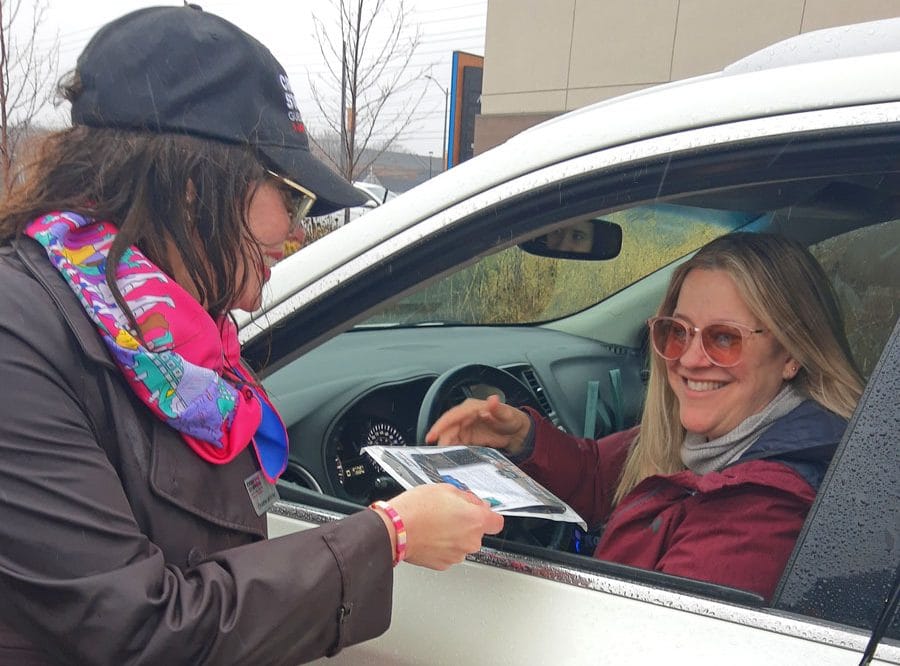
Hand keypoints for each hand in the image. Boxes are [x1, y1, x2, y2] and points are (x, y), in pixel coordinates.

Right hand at [383, 484, 503, 570]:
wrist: (395, 529)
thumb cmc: (417, 508)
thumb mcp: (446, 489)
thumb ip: (467, 497)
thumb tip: (476, 503)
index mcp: (475, 520)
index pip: (497, 522)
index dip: (489, 515)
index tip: (481, 512)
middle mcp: (470, 541)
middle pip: (477, 532)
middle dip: (466, 523)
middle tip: (448, 513)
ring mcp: (457, 555)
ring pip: (462, 543)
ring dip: (453, 535)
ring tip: (434, 524)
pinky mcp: (443, 564)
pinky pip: (449, 553)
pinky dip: (442, 546)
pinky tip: (430, 535)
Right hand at [424, 395, 530, 456]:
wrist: (517, 432)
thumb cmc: (511, 419)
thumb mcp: (507, 414)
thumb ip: (498, 408)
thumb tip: (492, 400)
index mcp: (471, 408)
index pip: (452, 416)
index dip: (440, 425)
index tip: (432, 435)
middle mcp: (465, 417)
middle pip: (448, 428)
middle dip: (441, 440)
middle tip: (437, 452)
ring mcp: (466, 428)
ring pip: (450, 437)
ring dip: (445, 446)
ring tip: (442, 457)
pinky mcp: (468, 439)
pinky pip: (456, 444)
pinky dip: (452, 450)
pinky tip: (450, 458)